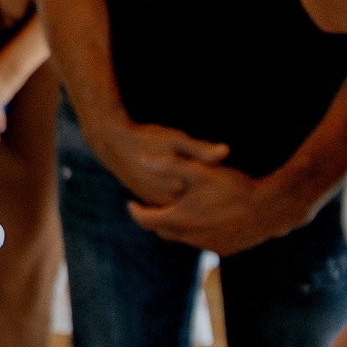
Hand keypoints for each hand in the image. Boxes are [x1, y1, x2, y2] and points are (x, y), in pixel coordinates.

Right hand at [87, 116, 230, 206]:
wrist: (114, 145)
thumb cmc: (149, 138)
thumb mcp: (177, 140)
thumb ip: (201, 150)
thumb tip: (225, 152)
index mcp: (179, 185)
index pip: (212, 194)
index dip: (224, 187)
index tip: (232, 178)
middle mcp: (168, 200)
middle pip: (200, 204)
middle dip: (211, 197)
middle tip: (221, 185)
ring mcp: (158, 203)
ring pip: (187, 208)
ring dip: (199, 203)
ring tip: (209, 190)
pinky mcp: (151, 202)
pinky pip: (174, 207)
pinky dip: (184, 202)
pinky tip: (191, 190)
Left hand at [127, 160, 304, 255]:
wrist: (270, 209)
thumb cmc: (233, 186)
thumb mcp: (199, 170)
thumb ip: (168, 164)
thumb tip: (141, 159)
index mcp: (180, 219)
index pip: (145, 220)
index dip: (135, 211)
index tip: (130, 203)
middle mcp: (191, 238)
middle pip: (162, 230)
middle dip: (155, 219)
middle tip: (151, 208)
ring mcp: (208, 246)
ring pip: (182, 237)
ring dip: (177, 226)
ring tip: (178, 210)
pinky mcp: (223, 250)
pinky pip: (201, 242)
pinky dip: (196, 232)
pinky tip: (201, 218)